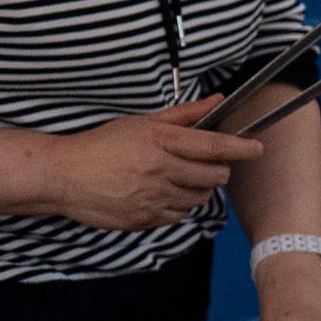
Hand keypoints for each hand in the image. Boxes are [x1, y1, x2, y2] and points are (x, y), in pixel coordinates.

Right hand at [43, 101, 262, 229]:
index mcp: (160, 142)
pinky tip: (162, 193)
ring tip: (179, 177)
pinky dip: (179, 206)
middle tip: (208, 163)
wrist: (63, 176)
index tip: (258, 148)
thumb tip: (217, 101)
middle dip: (218, 170)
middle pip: (214, 176)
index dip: (241, 148)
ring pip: (199, 198)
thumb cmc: (102, 145)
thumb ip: (184, 115)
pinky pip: (179, 216)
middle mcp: (159, 170)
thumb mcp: (141, 123)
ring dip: (198, 189)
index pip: (214, 146)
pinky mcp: (144, 220)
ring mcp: (152, 198)